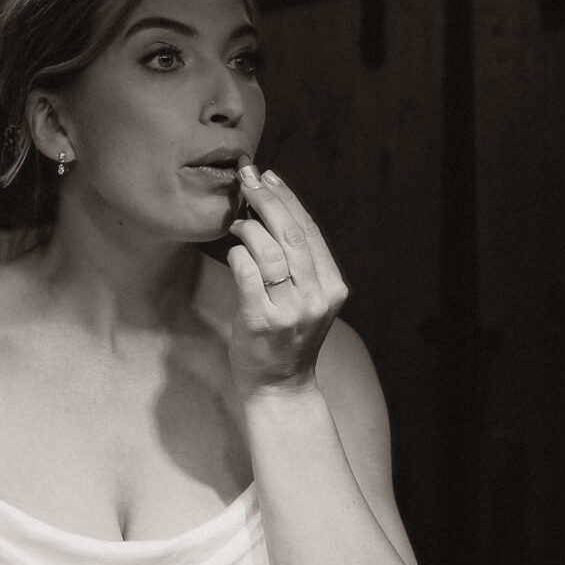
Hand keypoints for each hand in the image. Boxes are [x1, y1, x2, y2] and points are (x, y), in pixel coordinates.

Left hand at [225, 164, 348, 395]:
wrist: (280, 387)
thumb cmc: (287, 338)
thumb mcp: (306, 299)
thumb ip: (299, 264)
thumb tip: (272, 210)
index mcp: (331, 287)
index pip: (309, 231)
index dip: (288, 198)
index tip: (269, 176)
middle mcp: (315, 297)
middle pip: (291, 235)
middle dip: (267, 200)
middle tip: (248, 178)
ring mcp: (290, 311)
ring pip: (270, 251)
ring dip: (249, 228)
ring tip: (237, 222)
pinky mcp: (261, 322)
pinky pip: (248, 275)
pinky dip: (239, 254)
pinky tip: (233, 248)